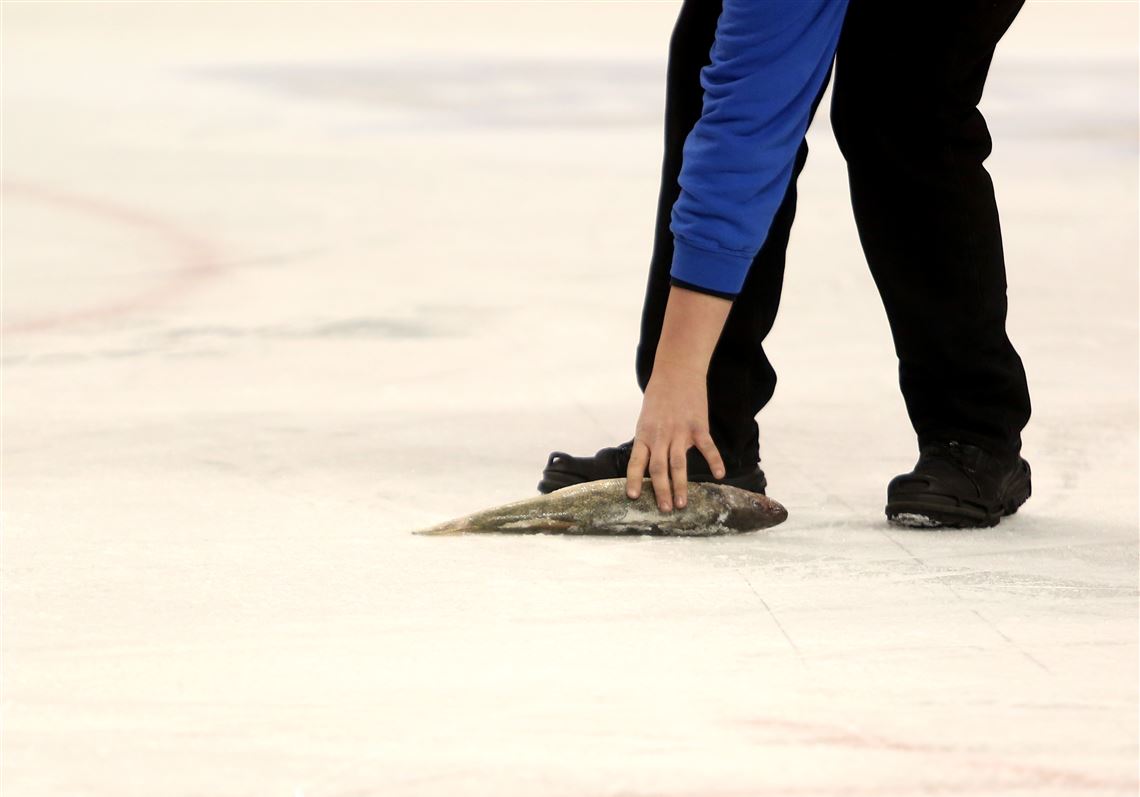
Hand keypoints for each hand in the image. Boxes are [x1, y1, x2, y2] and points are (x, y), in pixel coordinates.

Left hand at [625, 368, 725, 511]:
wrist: (677, 371)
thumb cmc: (659, 397)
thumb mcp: (646, 419)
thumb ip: (649, 442)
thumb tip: (650, 465)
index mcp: (644, 434)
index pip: (636, 462)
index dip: (634, 480)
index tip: (632, 497)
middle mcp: (660, 436)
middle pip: (658, 468)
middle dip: (661, 491)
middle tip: (665, 510)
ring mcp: (680, 431)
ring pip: (679, 464)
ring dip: (680, 485)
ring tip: (682, 504)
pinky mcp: (698, 426)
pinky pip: (707, 447)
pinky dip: (714, 461)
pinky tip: (719, 475)